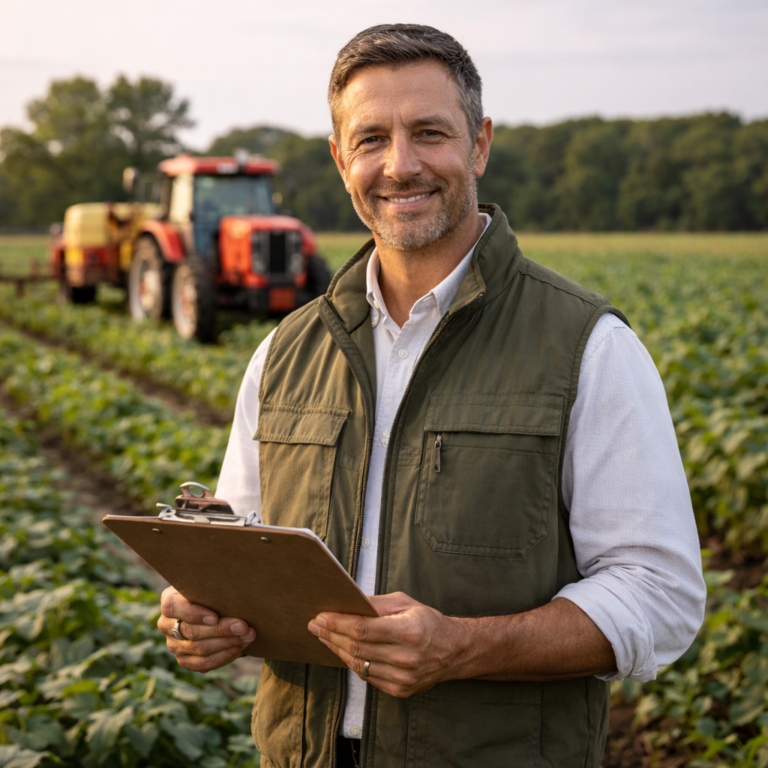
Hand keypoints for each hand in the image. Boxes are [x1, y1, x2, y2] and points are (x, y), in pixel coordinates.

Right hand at [158, 586, 256, 671]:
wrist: (213, 607)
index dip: (194, 614)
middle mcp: (166, 624)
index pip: (174, 607)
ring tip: (248, 636)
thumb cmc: (213, 591)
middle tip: (244, 627)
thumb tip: (235, 585)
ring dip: (227, 644)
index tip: (215, 617)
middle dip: (221, 630)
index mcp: (170, 601)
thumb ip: (214, 586)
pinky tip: (239, 648)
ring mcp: (174, 645)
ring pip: (199, 649)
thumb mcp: (209, 584)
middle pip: (192, 631)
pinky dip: (223, 657)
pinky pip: (202, 664)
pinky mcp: (184, 660)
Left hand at [308, 592, 465, 697]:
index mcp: (407, 632)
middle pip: (356, 648)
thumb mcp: (405, 603)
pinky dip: (352, 663)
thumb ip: (376, 604)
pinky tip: (343, 651)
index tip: (321, 617)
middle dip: (331, 635)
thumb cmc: (427, 622)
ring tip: (324, 637)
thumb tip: (348, 603)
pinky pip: (367, 676)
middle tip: (315, 625)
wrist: (453, 651)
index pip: (362, 629)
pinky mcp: (400, 690)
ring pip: (358, 665)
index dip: (338, 624)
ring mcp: (402, 678)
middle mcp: (405, 658)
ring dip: (337, 650)